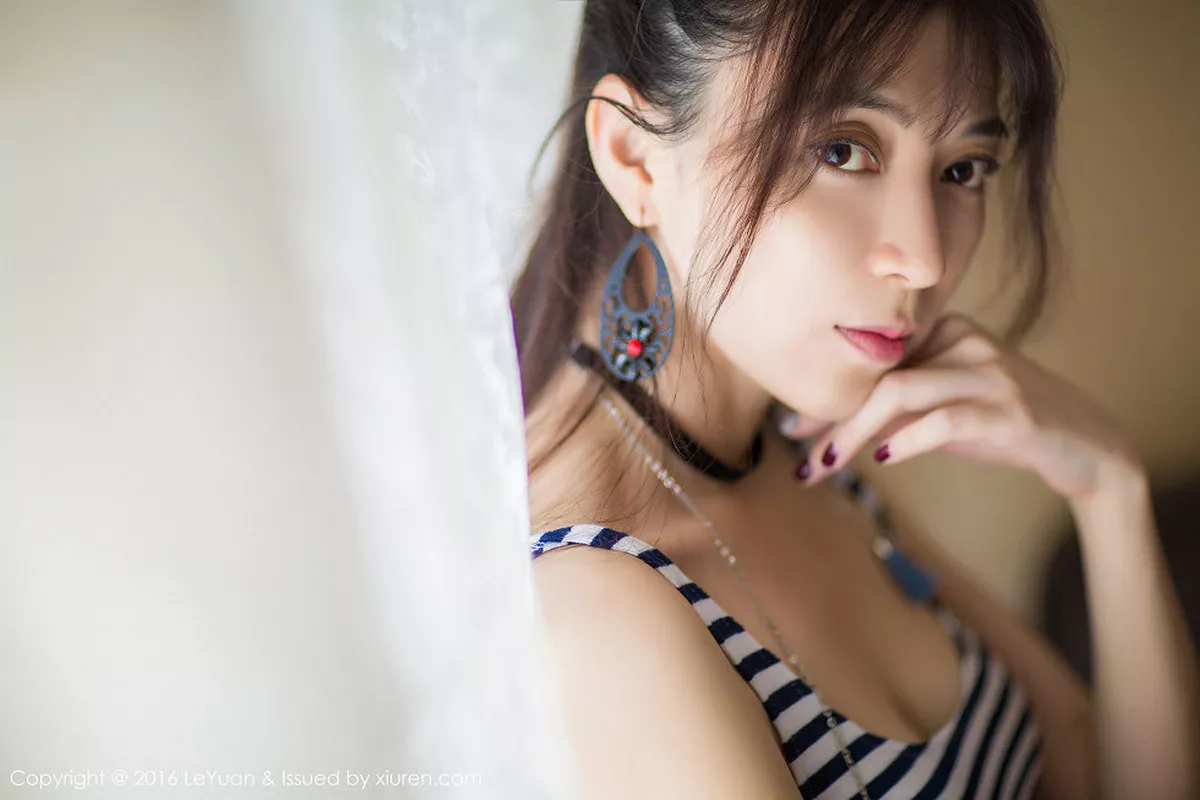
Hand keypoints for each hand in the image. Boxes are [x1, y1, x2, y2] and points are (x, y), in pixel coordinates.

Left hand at [780, 313, 1144, 501]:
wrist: (1085, 445)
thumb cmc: (1000, 425)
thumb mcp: (942, 409)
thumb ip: (892, 408)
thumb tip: (816, 427)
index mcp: (945, 330)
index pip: (871, 360)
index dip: (827, 397)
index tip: (792, 431)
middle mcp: (965, 342)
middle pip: (877, 374)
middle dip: (831, 419)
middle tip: (800, 461)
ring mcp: (991, 373)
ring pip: (901, 392)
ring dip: (852, 433)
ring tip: (825, 465)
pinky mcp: (1013, 411)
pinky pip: (947, 418)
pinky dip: (909, 439)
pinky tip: (885, 458)